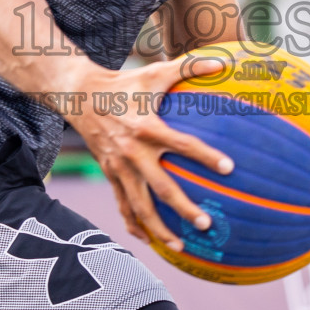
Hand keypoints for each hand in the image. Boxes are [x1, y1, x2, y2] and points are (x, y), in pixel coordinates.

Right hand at [68, 55, 233, 249]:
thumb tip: (226, 61)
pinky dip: (134, 225)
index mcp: (147, 128)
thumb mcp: (156, 72)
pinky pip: (122, 205)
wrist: (80, 94)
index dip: (205, 156)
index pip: (182, 145)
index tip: (229, 168)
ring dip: (159, 229)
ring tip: (181, 247)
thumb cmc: (125, 83)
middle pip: (161, 188)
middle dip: (184, 209)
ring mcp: (118, 167)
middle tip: (207, 224)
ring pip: (140, 206)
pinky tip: (148, 241)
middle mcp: (132, 152)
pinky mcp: (109, 174)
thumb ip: (191, 67)